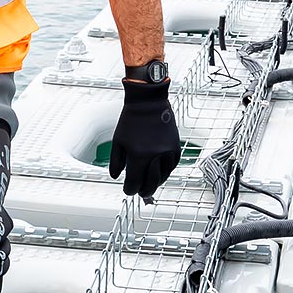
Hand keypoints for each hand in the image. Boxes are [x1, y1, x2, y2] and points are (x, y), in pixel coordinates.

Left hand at [109, 78, 180, 198]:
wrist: (148, 102)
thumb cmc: (132, 119)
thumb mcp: (118, 141)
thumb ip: (116, 162)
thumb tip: (116, 177)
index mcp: (138, 156)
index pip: (134, 185)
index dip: (129, 190)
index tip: (127, 189)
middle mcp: (155, 157)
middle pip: (150, 186)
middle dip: (142, 191)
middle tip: (138, 190)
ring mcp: (167, 154)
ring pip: (162, 179)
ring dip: (154, 181)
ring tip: (147, 180)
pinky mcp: (176, 149)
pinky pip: (171, 168)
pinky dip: (164, 171)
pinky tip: (157, 170)